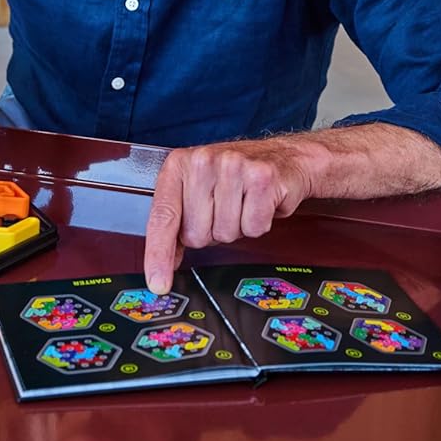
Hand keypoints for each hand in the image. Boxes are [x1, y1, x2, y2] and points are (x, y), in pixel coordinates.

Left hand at [144, 139, 313, 292]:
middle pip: (196, 234)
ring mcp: (233, 166)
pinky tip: (259, 203)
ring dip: (236, 227)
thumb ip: (177, 221)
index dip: (159, 253)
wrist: (283, 157)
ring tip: (242, 203)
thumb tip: (162, 264)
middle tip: (223, 209)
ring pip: (225, 233)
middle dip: (211, 233)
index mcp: (179, 164)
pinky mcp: (262, 178)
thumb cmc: (236, 176)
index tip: (157, 283)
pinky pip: (253, 228)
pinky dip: (258, 224)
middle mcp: (203, 161)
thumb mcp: (197, 189)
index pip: (163, 216)